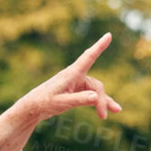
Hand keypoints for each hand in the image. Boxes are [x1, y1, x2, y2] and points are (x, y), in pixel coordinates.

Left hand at [0, 33, 122, 150]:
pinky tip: (104, 112)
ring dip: (104, 102)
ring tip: (117, 111)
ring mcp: (77, 83)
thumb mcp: (61, 102)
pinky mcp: (76, 91)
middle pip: (96, 85)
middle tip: (103, 116)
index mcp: (71, 74)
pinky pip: (91, 96)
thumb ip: (79, 100)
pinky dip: (98, 103)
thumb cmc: (44, 102)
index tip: (109, 35)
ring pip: (96, 91)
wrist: (33, 107)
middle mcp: (76, 76)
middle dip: (102, 100)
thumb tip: (96, 97)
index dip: (99, 46)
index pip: (88, 57)